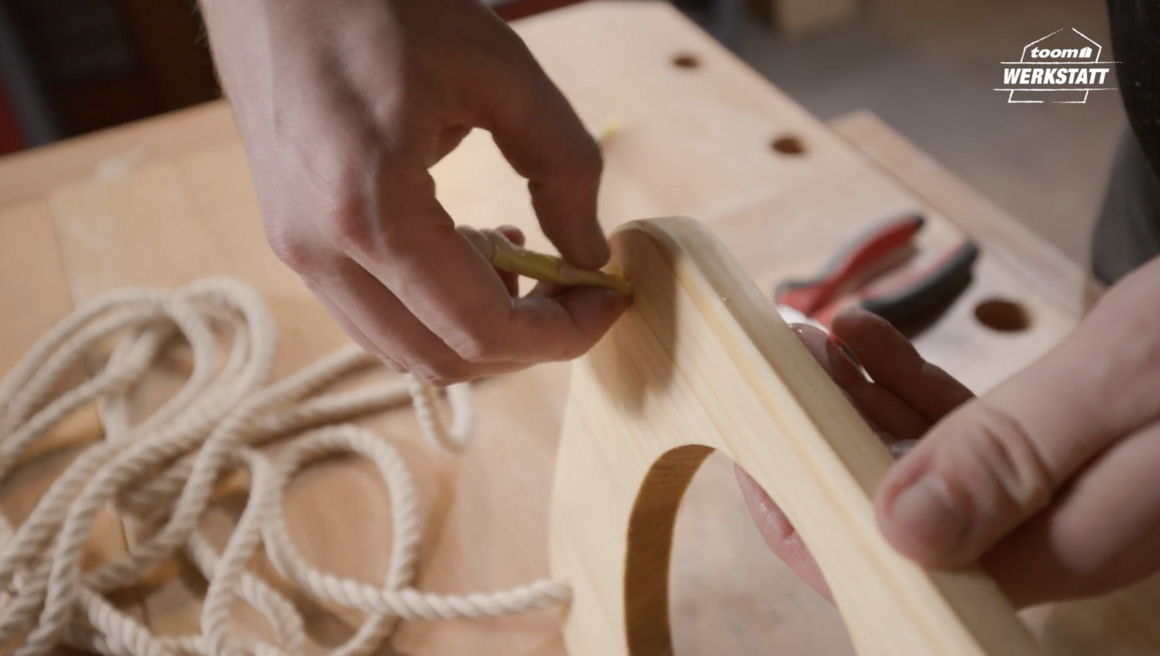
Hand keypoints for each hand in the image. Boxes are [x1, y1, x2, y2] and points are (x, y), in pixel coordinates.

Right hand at [200, 0, 626, 383]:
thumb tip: (591, 256)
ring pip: (404, 349)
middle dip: (524, 339)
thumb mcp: (501, 71)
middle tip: (571, 286)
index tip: (607, 301)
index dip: (561, 335)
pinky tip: (466, 244)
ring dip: (475, 325)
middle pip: (442, 359)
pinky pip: (374, 314)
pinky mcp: (292, 241)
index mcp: (368, 210)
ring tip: (517, 255)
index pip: (480, 330)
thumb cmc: (385, 4)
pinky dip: (432, 305)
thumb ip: (563, 165)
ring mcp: (296, 253)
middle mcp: (320, 252)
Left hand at [742, 256, 1159, 606]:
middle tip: (781, 369)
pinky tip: (866, 337)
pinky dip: (911, 385)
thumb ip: (1010, 459)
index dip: (817, 526)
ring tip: (809, 338)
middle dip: (827, 444)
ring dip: (859, 402)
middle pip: (904, 513)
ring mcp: (1057, 492)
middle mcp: (1053, 533)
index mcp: (1061, 544)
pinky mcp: (1063, 451)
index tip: (760, 462)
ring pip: (926, 464)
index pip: (906, 568)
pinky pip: (968, 431)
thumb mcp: (1119, 389)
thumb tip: (896, 532)